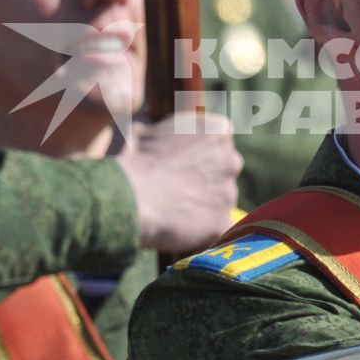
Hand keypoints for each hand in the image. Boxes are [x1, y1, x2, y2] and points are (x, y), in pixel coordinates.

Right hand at [113, 112, 242, 256]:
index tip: (184, 162)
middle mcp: (231, 160)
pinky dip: (207, 230)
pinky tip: (184, 229)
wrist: (128, 197)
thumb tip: (161, 135)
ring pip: (222, 199)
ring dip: (206, 203)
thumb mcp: (148, 129)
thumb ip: (170, 131)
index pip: (220, 141)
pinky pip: (220, 228)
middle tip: (180, 186)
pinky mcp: (222, 223)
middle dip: (207, 177)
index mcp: (217, 130)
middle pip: (225, 169)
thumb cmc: (132, 160)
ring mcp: (229, 193)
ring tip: (174, 209)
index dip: (200, 153)